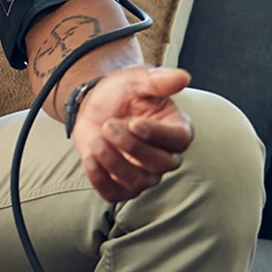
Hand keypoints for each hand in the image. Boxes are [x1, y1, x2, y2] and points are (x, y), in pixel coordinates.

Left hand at [69, 66, 192, 201]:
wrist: (93, 104)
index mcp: (175, 129)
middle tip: (108, 125)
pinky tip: (89, 156)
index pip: (179, 140)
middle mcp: (164, 156)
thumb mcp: (136, 79)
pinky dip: (99, 178)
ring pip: (138, 182)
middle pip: (160, 164)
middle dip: (130, 146)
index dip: (157, 135)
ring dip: (112, 161)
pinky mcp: (120, 185)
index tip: (134, 123)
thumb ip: (158, 80)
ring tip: (95, 139)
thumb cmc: (121, 92)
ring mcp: (143, 174)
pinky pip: (114, 195)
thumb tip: (183, 77)